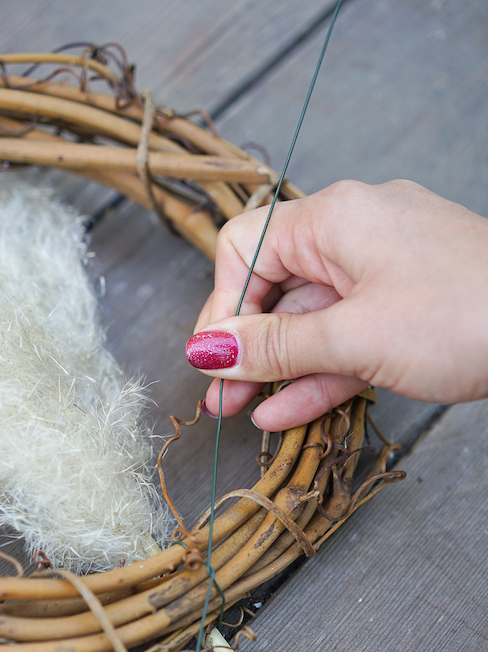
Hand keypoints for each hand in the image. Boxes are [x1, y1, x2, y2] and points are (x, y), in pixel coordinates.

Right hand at [187, 180, 487, 429]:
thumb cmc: (463, 314)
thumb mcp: (353, 335)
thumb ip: (274, 345)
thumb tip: (206, 350)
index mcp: (334, 219)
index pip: (246, 249)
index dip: (220, 306)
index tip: (210, 361)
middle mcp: (355, 236)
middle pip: (275, 289)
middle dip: (243, 347)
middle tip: (217, 397)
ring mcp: (386, 274)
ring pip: (312, 321)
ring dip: (276, 369)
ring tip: (239, 413)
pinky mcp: (409, 309)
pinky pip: (348, 338)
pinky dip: (319, 373)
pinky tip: (286, 411)